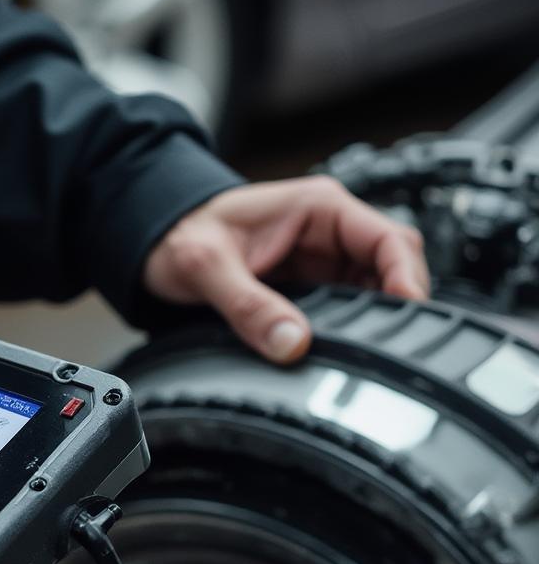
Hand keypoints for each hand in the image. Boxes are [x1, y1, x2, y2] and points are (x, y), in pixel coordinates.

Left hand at [142, 176, 429, 362]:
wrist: (156, 241)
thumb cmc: (180, 232)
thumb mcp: (207, 266)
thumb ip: (248, 305)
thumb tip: (292, 343)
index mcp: (318, 208)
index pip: (391, 238)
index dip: (407, 279)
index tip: (406, 316)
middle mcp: (328, 232)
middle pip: (393, 268)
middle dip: (397, 306)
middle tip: (392, 348)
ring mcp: (322, 261)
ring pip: (373, 292)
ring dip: (375, 321)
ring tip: (371, 354)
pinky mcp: (309, 287)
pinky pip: (346, 309)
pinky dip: (351, 330)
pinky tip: (345, 351)